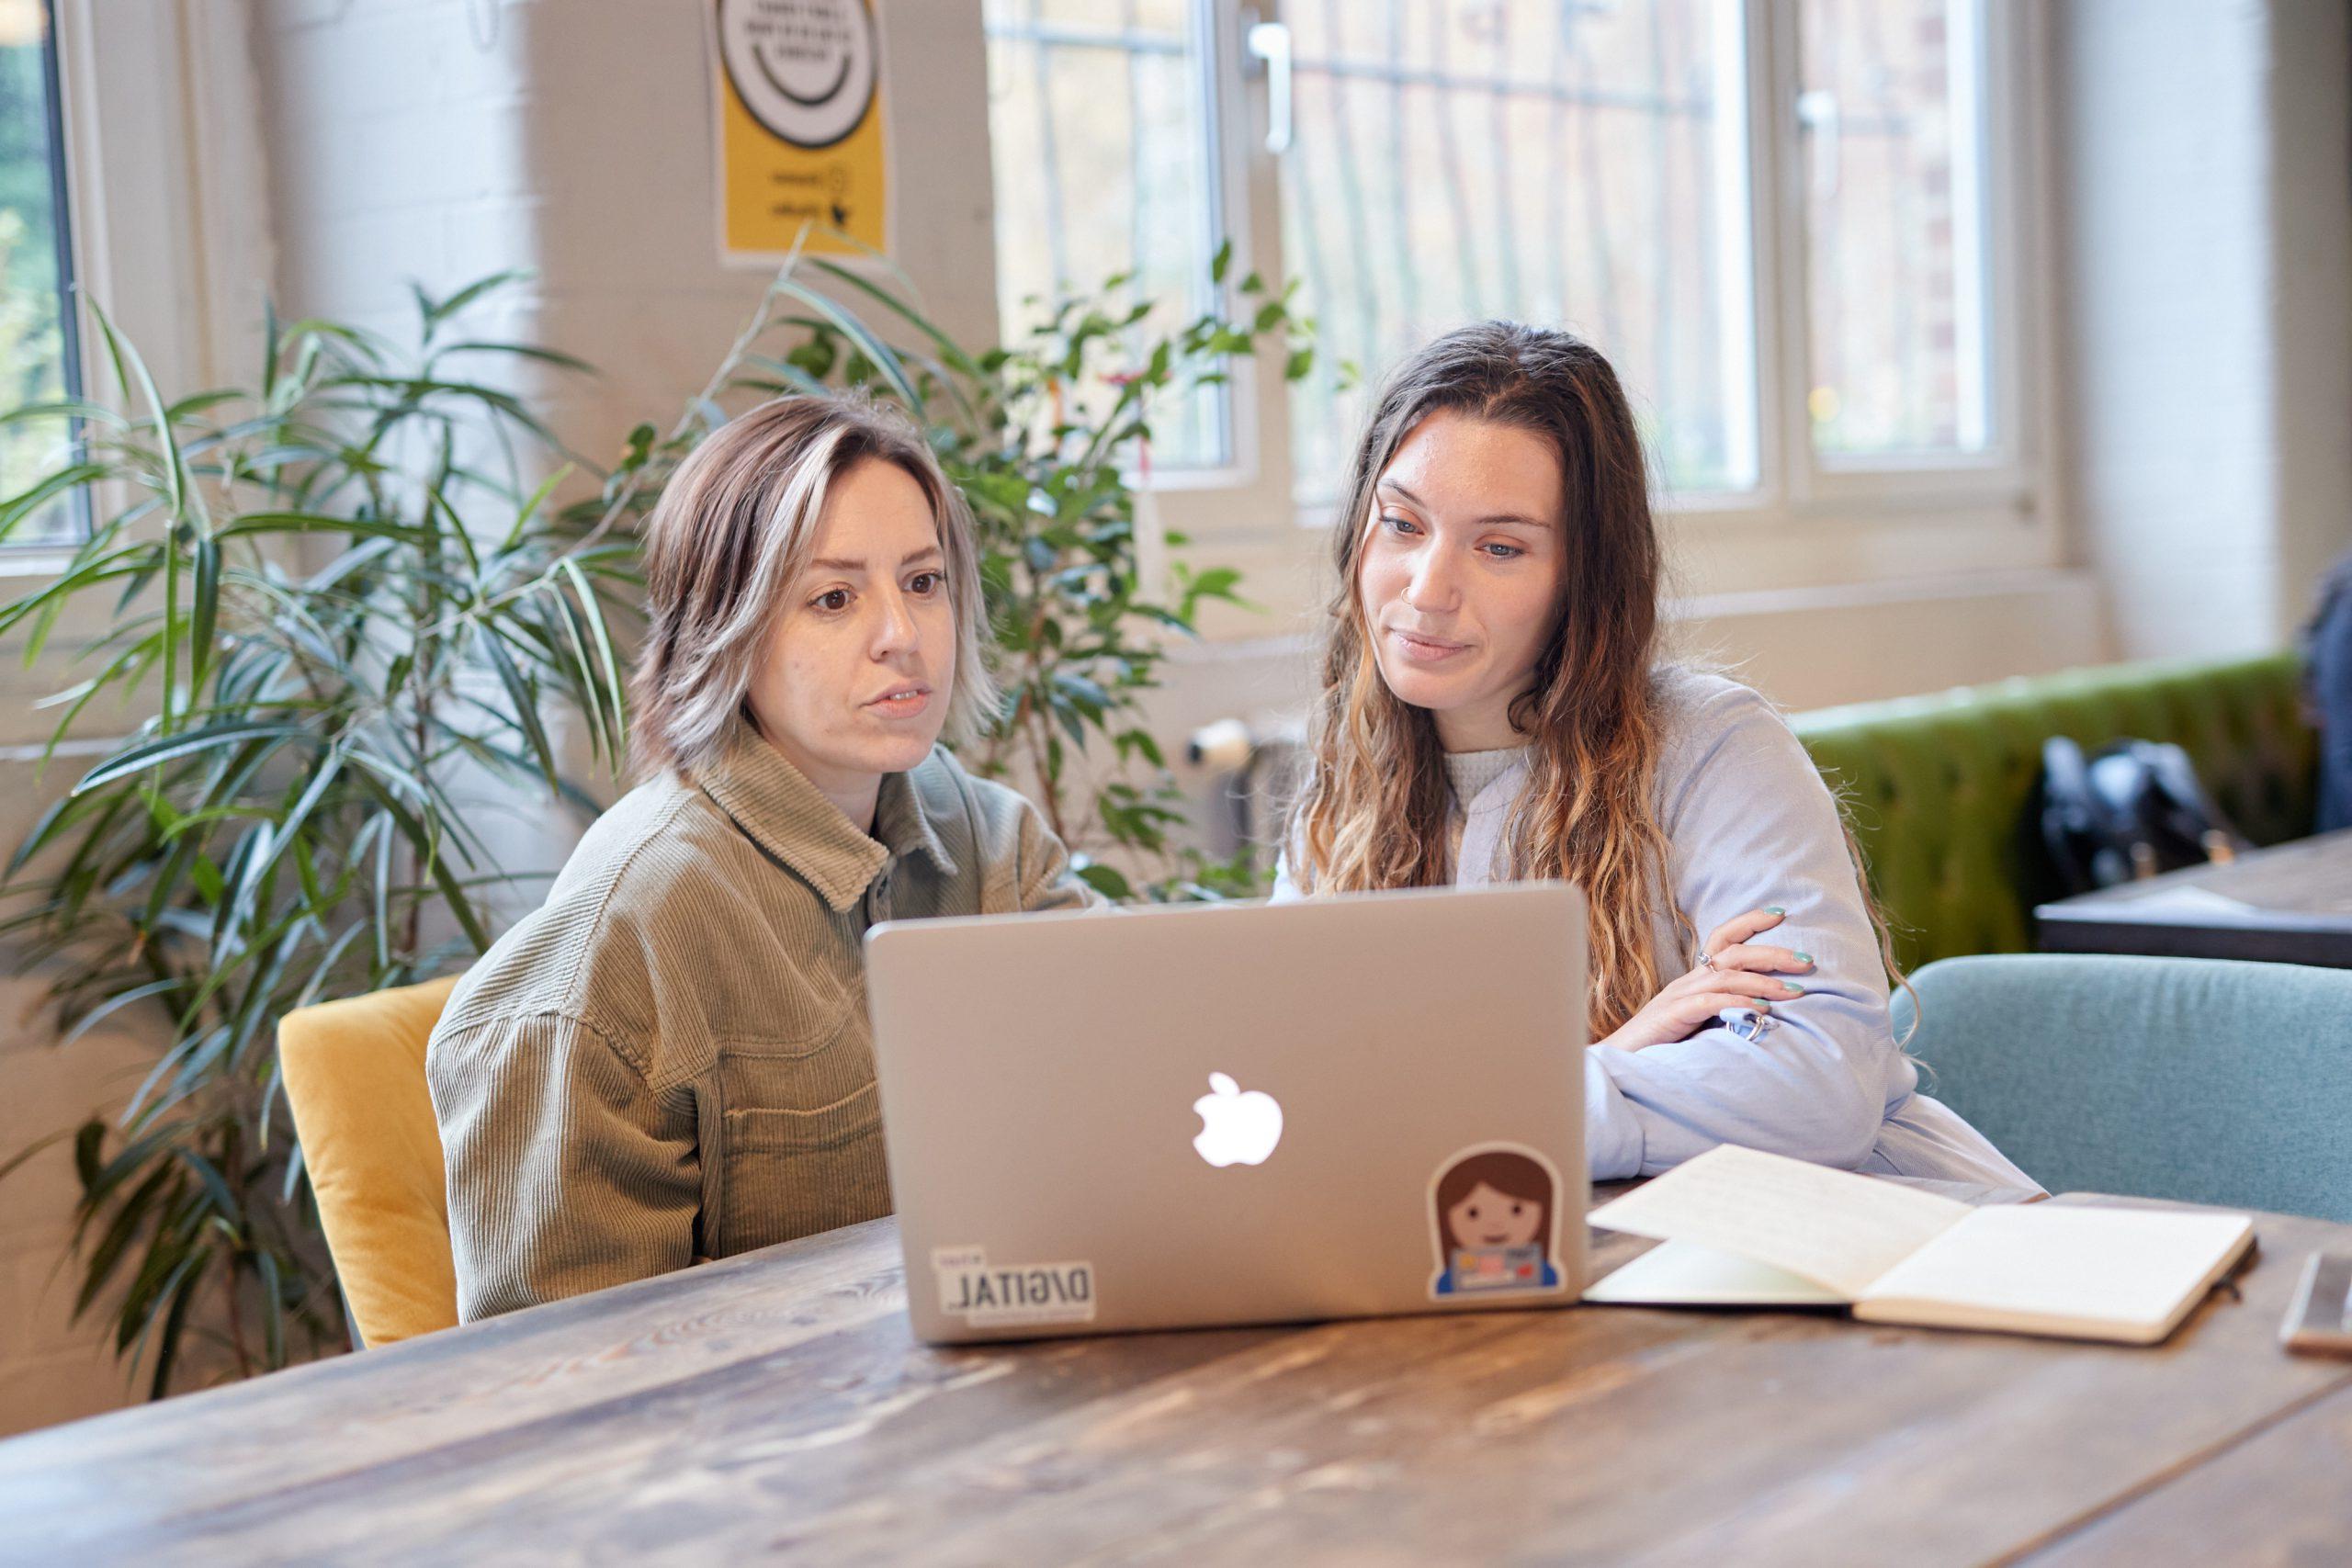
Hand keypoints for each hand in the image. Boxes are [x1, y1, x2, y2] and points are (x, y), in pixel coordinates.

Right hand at [1596, 907, 1815, 1052]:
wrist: (1620, 1062)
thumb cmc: (1661, 1047)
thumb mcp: (1698, 1025)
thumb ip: (1724, 1013)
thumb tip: (1765, 1011)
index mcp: (1693, 979)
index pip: (1723, 938)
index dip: (1750, 922)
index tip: (1781, 914)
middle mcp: (1687, 981)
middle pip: (1733, 953)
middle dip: (1773, 953)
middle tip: (1808, 961)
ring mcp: (1678, 997)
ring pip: (1726, 975)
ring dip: (1764, 981)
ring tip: (1794, 990)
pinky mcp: (1673, 1016)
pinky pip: (1710, 1003)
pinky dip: (1738, 1002)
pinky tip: (1761, 1008)